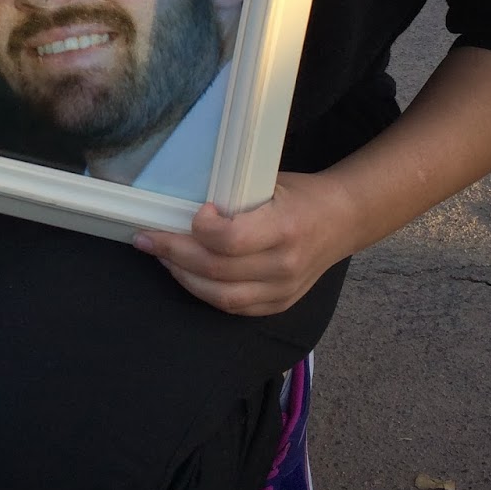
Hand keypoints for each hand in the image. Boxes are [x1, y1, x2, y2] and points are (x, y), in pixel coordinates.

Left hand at [134, 171, 353, 316]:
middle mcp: (284, 265)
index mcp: (284, 227)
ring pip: (220, 296)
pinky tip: (187, 274)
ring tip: (162, 257)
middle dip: (173, 253)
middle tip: (147, 238)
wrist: (343, 220)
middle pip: (217, 270)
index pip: (230, 240)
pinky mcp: (279, 305)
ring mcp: (283, 291)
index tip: (192, 214)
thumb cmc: (301, 194)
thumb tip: (181, 201)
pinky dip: (204, 292)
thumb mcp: (271, 182)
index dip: (200, 230)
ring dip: (183, 276)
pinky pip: (233, 307)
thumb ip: (234, 197)